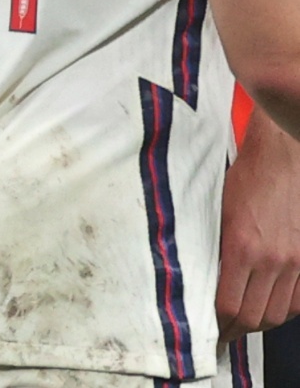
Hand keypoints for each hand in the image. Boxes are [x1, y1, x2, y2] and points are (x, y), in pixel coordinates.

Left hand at [218, 107, 299, 340]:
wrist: (282, 160)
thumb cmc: (244, 180)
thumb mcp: (217, 213)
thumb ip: (214, 248)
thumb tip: (203, 280)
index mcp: (241, 249)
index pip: (228, 305)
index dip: (218, 325)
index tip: (209, 331)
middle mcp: (271, 260)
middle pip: (254, 316)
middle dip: (236, 330)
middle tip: (223, 334)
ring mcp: (294, 262)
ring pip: (278, 313)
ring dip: (259, 323)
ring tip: (243, 323)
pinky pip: (298, 299)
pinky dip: (283, 310)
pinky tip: (269, 307)